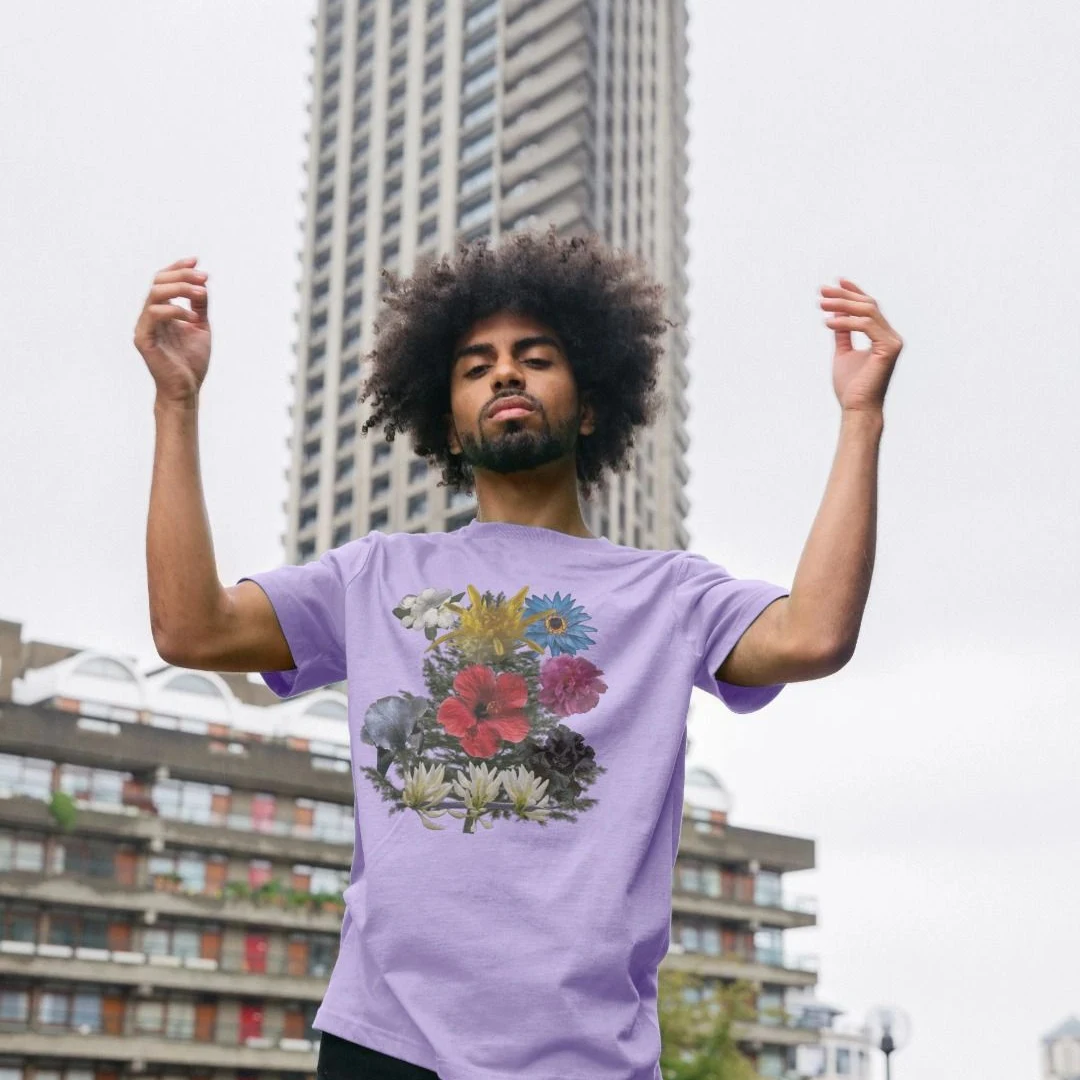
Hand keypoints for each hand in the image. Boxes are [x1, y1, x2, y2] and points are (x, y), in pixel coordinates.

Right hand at [133, 256, 211, 402]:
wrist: (186, 389)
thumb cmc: (191, 361)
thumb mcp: (201, 327)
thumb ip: (199, 305)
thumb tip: (202, 284)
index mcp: (162, 312)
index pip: (164, 281)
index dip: (178, 268)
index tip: (197, 261)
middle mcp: (150, 316)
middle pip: (159, 282)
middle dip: (183, 276)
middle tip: (204, 278)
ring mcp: (145, 327)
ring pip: (155, 294)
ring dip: (180, 289)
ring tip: (201, 294)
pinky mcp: (144, 339)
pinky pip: (154, 315)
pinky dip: (175, 311)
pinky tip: (192, 317)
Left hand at [820, 278, 902, 414]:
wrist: (857, 408)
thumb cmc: (851, 387)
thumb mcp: (843, 353)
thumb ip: (843, 334)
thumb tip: (835, 315)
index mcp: (882, 337)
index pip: (868, 308)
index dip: (853, 292)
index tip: (835, 282)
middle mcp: (890, 336)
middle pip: (868, 305)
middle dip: (844, 295)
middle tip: (822, 291)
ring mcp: (892, 342)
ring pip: (867, 312)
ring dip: (842, 305)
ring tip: (821, 304)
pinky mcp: (889, 348)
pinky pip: (866, 326)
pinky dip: (846, 322)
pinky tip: (828, 322)